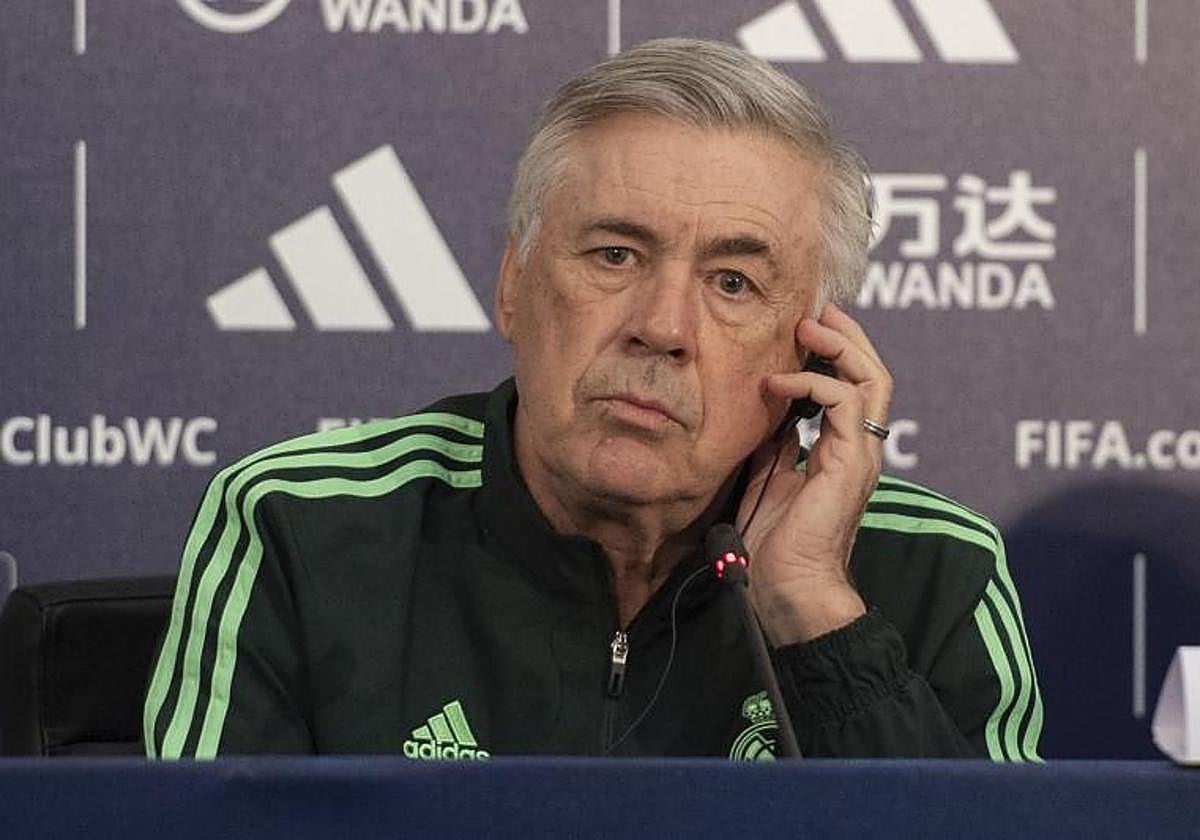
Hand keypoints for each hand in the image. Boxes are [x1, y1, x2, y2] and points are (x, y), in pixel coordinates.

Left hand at [736, 302, 892, 645]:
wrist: (788, 591)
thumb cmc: (776, 545)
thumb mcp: (768, 478)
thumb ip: (774, 445)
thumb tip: (767, 414)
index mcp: (841, 452)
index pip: (853, 387)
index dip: (835, 353)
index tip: (804, 328)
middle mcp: (860, 449)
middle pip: (873, 374)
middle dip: (847, 336)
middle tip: (815, 312)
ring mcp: (860, 456)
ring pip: (872, 379)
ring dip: (839, 346)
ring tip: (806, 328)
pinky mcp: (850, 463)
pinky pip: (844, 403)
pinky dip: (812, 383)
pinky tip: (779, 384)